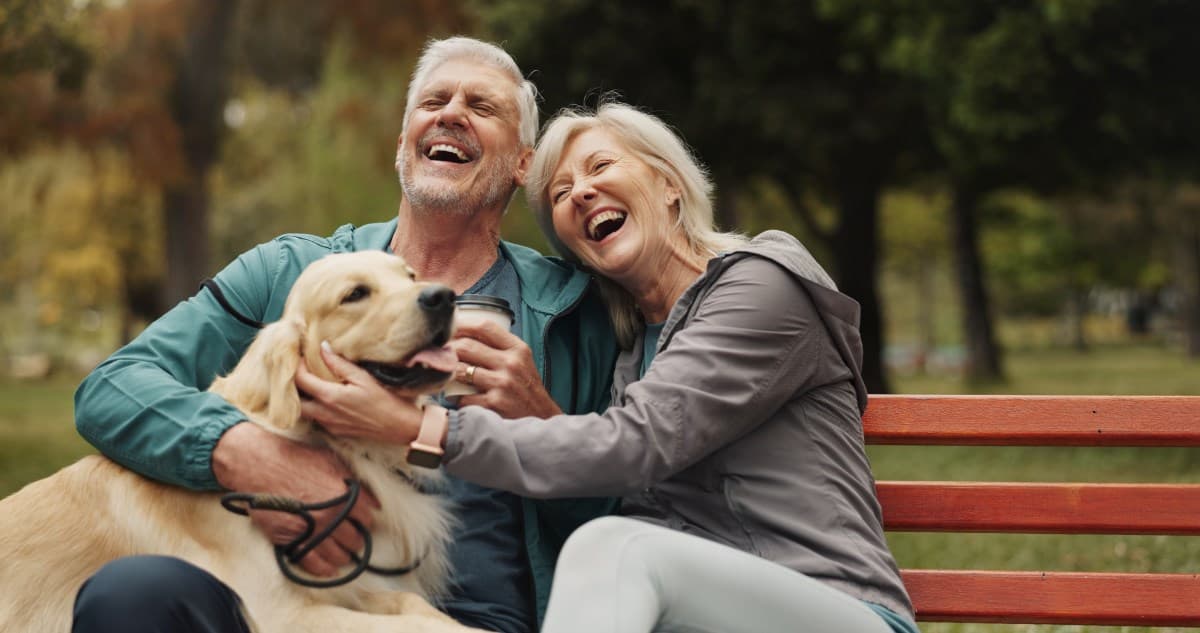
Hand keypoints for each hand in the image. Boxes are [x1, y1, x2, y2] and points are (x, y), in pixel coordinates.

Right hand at [212, 422, 378, 576]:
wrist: (260, 465)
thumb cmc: (296, 458)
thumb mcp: (332, 461)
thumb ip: (354, 482)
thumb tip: (374, 501)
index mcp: (345, 498)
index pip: (366, 519)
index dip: (365, 520)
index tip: (363, 521)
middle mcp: (331, 518)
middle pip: (354, 539)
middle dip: (356, 539)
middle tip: (354, 538)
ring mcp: (311, 531)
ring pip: (337, 554)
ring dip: (343, 555)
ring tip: (344, 553)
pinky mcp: (292, 540)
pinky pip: (312, 562)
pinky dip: (323, 569)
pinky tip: (330, 569)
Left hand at [295, 342, 423, 443]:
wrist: (399, 427)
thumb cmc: (385, 400)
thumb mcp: (363, 377)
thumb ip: (339, 364)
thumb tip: (323, 348)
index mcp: (330, 397)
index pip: (300, 380)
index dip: (296, 365)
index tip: (300, 355)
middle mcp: (325, 413)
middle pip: (294, 400)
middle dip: (293, 386)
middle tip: (299, 372)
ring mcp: (329, 425)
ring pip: (304, 412)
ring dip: (303, 398)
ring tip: (310, 383)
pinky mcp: (335, 431)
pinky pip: (317, 419)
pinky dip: (316, 407)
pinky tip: (326, 398)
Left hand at [450, 320, 561, 418]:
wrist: (541, 419)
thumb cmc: (526, 389)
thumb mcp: (522, 361)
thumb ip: (500, 347)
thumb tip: (466, 334)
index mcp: (518, 349)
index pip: (484, 327)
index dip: (462, 325)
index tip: (449, 328)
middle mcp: (511, 363)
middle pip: (467, 346)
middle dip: (448, 349)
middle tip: (439, 354)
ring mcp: (502, 384)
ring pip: (460, 370)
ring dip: (448, 372)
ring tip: (444, 374)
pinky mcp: (494, 404)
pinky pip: (462, 397)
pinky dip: (455, 398)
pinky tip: (455, 397)